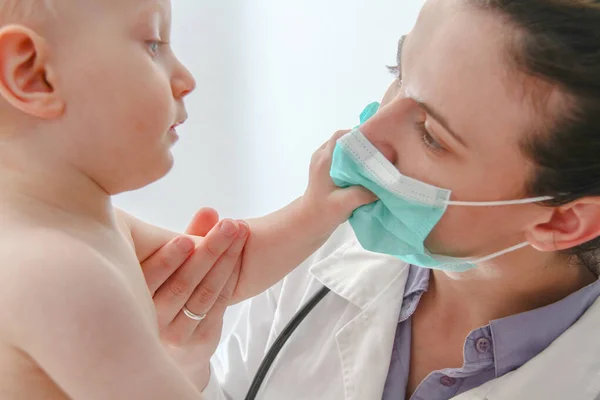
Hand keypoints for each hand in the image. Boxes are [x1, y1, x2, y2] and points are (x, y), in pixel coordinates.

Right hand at [140, 208, 248, 389]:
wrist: (175, 338)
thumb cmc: (165, 289)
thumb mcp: (169, 263)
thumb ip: (188, 237)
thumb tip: (210, 210)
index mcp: (130, 302)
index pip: (150, 279)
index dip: (168, 260)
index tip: (186, 239)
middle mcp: (152, 324)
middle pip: (183, 285)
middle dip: (209, 250)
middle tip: (228, 225)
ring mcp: (178, 336)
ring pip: (205, 293)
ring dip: (226, 259)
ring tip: (239, 231)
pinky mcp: (201, 342)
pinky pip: (218, 304)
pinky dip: (229, 277)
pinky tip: (238, 254)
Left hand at [303, 130, 375, 229]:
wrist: (309, 222)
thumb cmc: (323, 213)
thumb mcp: (345, 204)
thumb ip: (365, 193)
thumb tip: (386, 183)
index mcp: (324, 160)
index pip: (341, 136)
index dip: (359, 136)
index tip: (377, 143)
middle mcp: (321, 156)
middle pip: (344, 139)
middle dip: (362, 144)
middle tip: (380, 152)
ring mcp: (322, 161)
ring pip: (344, 148)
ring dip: (358, 152)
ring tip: (374, 160)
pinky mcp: (326, 168)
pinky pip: (342, 156)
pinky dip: (354, 159)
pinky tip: (365, 170)